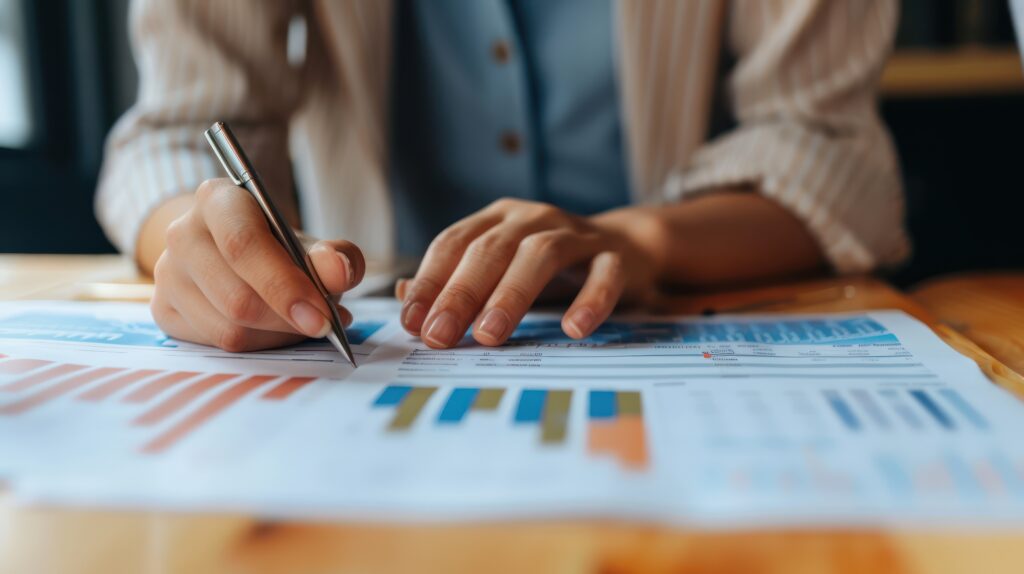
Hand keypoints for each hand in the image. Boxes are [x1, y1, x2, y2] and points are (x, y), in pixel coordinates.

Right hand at [151, 178, 364, 351]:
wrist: (236, 254)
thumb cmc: (279, 247)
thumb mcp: (313, 244)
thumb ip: (335, 256)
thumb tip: (338, 270)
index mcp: (218, 200)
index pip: (243, 244)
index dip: (284, 285)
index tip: (323, 316)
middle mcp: (182, 233)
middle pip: (237, 297)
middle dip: (288, 320)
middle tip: (324, 324)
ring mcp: (168, 274)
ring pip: (229, 328)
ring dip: (277, 335)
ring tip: (302, 322)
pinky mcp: (164, 310)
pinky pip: (216, 344)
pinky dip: (258, 345)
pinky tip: (274, 330)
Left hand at [397, 198, 658, 348]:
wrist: (626, 246)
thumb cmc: (549, 266)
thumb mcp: (499, 268)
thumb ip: (454, 282)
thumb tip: (403, 298)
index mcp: (498, 219)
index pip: (453, 243)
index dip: (429, 281)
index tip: (411, 321)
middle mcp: (533, 218)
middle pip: (490, 249)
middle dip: (460, 293)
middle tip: (439, 335)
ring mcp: (576, 234)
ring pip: (541, 255)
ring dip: (511, 295)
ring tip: (489, 335)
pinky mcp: (615, 256)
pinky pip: (605, 275)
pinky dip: (590, 299)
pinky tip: (573, 328)